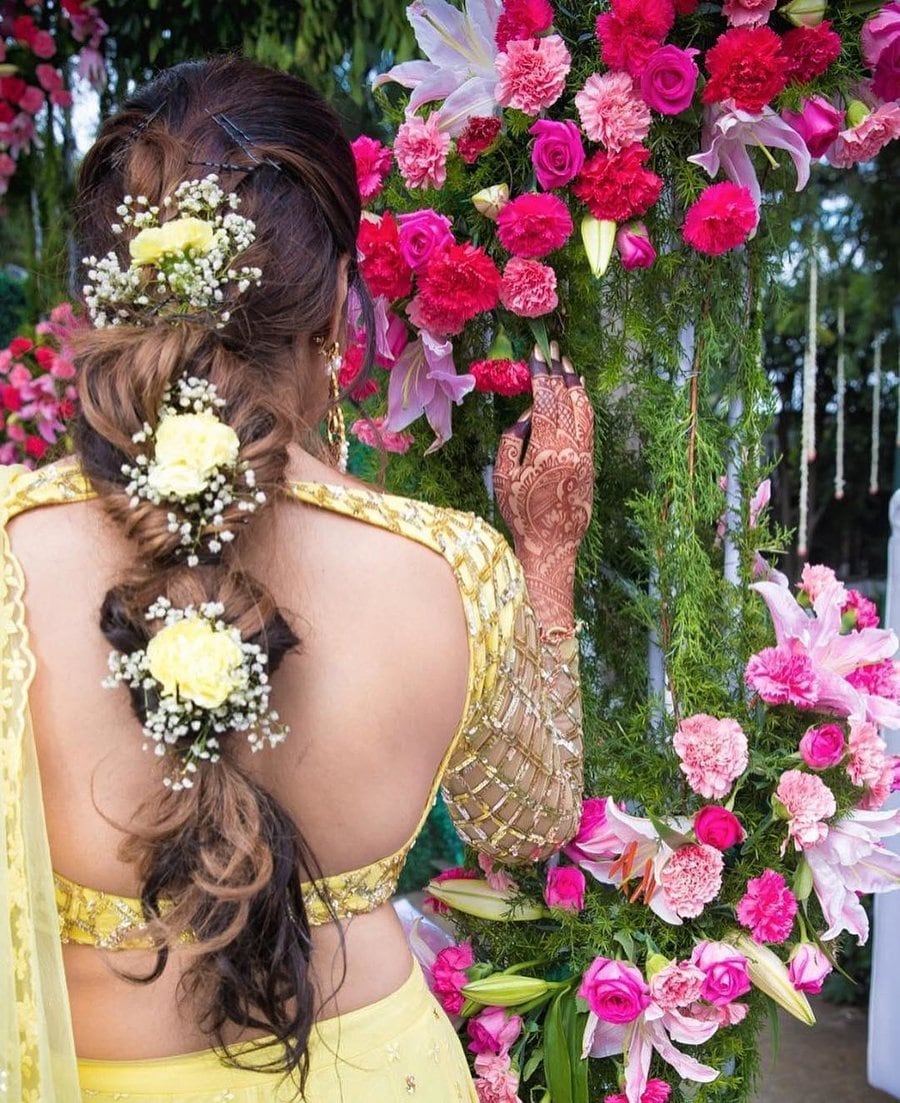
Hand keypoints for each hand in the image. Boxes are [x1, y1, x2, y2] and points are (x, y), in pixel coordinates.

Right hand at [493, 343, 593, 626]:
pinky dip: (584, 405)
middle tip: (553, 349)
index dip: (541, 373)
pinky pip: (589, 425)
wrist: (551, 544)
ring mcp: (585, 454)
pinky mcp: (591, 463)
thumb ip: (512, 440)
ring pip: (584, 410)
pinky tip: (580, 396)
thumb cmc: (521, 513)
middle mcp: (571, 446)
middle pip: (567, 399)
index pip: (545, 399)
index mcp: (546, 446)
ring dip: (576, 385)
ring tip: (569, 365)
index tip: (537, 353)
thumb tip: (527, 415)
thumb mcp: (503, 476)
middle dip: (559, 371)